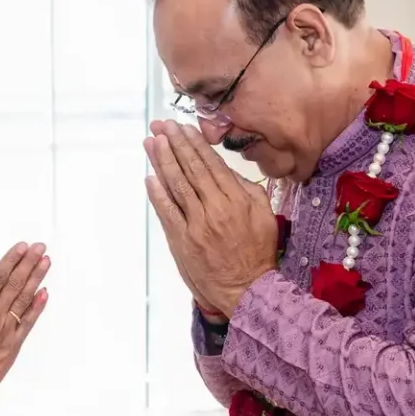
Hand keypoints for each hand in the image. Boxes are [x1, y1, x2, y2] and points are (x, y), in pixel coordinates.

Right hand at [0, 243, 49, 415]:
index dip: (11, 260)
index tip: (22, 247)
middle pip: (15, 284)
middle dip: (29, 263)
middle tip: (40, 248)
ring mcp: (6, 331)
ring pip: (25, 299)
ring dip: (37, 278)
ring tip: (46, 262)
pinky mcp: (13, 346)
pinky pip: (28, 321)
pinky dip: (37, 306)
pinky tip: (45, 293)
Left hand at [143, 121, 277, 317]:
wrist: (248, 289)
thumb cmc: (258, 253)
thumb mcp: (264, 215)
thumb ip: (247, 190)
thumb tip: (227, 170)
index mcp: (237, 199)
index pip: (211, 164)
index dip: (194, 144)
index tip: (182, 128)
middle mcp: (216, 208)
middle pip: (191, 169)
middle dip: (175, 144)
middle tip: (162, 125)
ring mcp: (197, 225)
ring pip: (177, 186)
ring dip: (162, 162)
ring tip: (152, 142)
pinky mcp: (183, 241)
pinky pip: (168, 212)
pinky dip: (158, 194)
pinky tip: (150, 177)